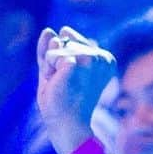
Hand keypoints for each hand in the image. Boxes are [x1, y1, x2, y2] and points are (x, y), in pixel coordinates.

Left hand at [36, 26, 116, 153]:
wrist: (65, 123)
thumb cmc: (63, 101)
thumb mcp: (55, 69)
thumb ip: (51, 49)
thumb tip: (49, 30)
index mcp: (104, 58)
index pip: (69, 38)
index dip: (59, 56)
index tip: (68, 76)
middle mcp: (102, 56)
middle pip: (62, 40)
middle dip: (53, 59)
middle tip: (63, 82)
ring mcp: (92, 58)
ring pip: (55, 46)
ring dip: (50, 65)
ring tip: (61, 83)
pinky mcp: (78, 62)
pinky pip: (51, 54)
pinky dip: (48, 69)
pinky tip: (58, 83)